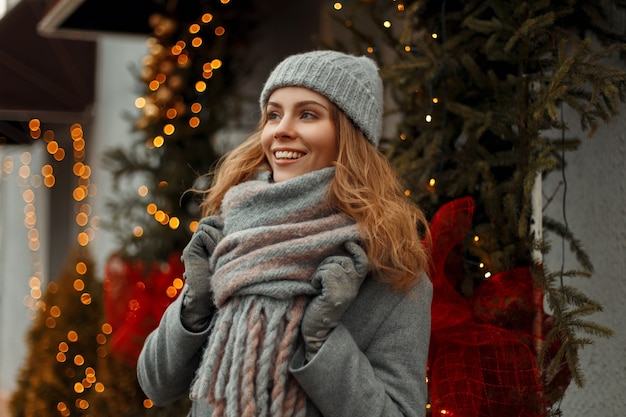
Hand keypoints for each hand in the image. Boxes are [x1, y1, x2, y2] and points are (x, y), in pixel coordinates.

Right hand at [180, 215, 223, 328]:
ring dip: (217, 237)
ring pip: (204, 226)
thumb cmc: (227, 279)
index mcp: (208, 244)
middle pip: (207, 221)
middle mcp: (199, 244)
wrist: (211, 297)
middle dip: (219, 227)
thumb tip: (244, 228)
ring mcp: (193, 247)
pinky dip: (211, 243)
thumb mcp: (231, 257)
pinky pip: (202, 235)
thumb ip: (231, 244)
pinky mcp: (189, 251)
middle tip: (224, 245)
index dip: (221, 224)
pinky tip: (214, 256)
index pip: (212, 221)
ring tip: (219, 254)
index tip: (232, 236)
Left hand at [301, 242, 368, 360]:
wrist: (318, 330)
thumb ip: (339, 272)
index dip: (358, 250)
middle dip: (328, 262)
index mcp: (355, 284)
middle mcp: (353, 286)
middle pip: (343, 260)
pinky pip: (324, 273)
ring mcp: (345, 291)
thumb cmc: (321, 304)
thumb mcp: (335, 286)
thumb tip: (336, 251)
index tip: (348, 243)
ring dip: (320, 272)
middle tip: (321, 277)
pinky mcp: (333, 295)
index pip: (364, 262)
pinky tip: (315, 289)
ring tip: (318, 285)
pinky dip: (315, 278)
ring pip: (332, 265)